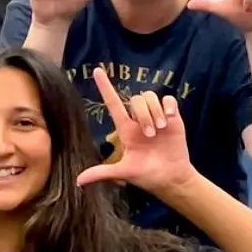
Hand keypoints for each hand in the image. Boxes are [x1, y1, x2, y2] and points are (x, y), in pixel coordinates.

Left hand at [76, 66, 194, 198]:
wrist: (172, 179)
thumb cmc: (148, 176)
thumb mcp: (124, 173)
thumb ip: (102, 173)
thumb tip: (78, 181)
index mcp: (126, 129)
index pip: (113, 103)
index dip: (105, 87)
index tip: (97, 71)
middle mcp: (139, 120)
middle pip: (135, 99)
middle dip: (143, 114)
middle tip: (150, 134)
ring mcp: (156, 117)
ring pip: (150, 97)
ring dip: (154, 112)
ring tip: (161, 130)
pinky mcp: (173, 117)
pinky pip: (168, 100)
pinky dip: (168, 105)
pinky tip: (170, 118)